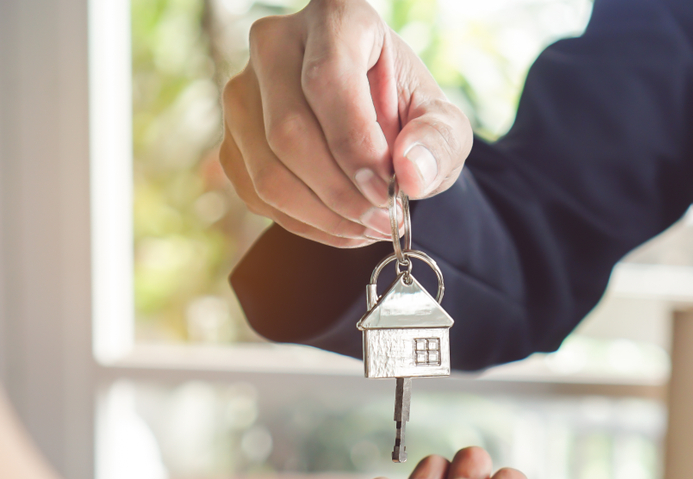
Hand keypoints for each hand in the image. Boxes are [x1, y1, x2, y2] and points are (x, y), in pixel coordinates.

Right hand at [220, 0, 472, 247]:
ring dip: (325, 217)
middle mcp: (276, 43)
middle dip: (342, 193)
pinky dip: (307, 224)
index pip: (328, 79)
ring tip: (370, 226)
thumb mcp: (444, 124)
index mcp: (336, 18)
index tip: (388, 188)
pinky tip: (344, 224)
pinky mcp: (232, 139)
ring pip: (267, 172)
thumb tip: (410, 175)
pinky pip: (258, 196)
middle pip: (289, 132)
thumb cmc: (410, 117)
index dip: (356, 145)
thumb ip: (438, 143)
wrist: (377, 126)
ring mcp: (244, 91)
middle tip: (386, 219)